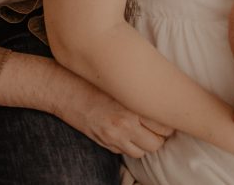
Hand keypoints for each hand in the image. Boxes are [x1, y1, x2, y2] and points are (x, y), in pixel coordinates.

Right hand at [57, 82, 173, 157]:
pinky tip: (125, 131)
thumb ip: (141, 92)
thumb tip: (163, 98)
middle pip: (157, 143)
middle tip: (156, 125)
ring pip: (142, 152)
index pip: (165, 125)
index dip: (168, 122)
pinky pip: (126, 152)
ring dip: (145, 143)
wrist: (65, 90)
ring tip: (141, 129)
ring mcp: (114, 137)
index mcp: (132, 105)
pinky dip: (129, 145)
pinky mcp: (104, 143)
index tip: (166, 116)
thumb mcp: (121, 82)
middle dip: (159, 136)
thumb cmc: (94, 80)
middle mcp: (125, 124)